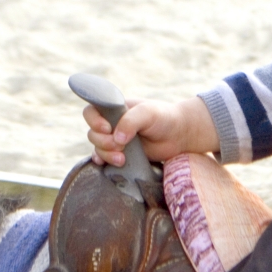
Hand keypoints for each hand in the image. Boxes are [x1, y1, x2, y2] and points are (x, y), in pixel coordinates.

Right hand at [83, 97, 217, 166]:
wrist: (179, 136)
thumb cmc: (164, 118)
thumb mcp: (148, 112)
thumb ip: (131, 121)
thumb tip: (117, 138)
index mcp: (115, 109)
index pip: (91, 111)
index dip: (94, 121)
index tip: (108, 128)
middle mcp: (112, 123)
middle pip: (93, 133)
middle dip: (103, 142)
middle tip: (120, 145)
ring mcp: (116, 140)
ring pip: (98, 147)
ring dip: (106, 154)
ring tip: (122, 158)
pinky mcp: (121, 154)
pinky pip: (104, 159)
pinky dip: (103, 161)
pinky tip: (110, 163)